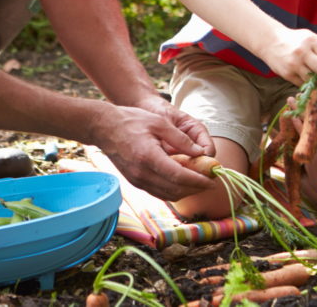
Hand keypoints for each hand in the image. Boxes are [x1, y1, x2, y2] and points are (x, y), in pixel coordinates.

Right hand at [90, 105, 214, 200]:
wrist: (104, 128)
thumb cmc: (132, 120)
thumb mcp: (159, 123)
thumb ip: (181, 139)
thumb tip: (201, 152)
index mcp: (149, 157)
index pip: (179, 177)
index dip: (198, 181)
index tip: (212, 180)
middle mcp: (142, 174)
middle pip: (176, 190)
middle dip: (196, 188)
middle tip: (211, 182)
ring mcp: (137, 181)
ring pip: (168, 195)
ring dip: (186, 192)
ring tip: (200, 182)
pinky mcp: (135, 182)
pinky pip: (159, 192)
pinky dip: (174, 191)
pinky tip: (184, 182)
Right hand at [260, 29, 316, 85]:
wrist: (271, 42)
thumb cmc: (295, 40)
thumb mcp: (311, 37)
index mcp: (311, 41)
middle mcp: (302, 53)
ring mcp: (294, 65)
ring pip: (314, 80)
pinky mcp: (287, 74)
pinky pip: (303, 84)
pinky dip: (308, 83)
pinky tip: (307, 78)